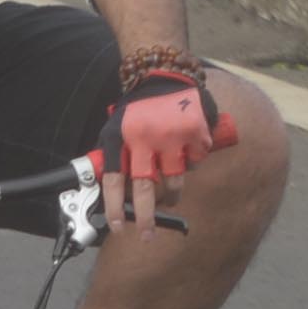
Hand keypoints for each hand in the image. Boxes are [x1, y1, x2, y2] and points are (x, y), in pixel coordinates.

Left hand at [102, 53, 231, 228]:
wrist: (162, 74)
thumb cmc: (136, 108)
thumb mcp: (115, 127)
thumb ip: (116, 156)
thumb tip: (116, 194)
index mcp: (118, 138)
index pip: (113, 180)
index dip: (114, 206)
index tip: (116, 227)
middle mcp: (144, 139)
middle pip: (145, 188)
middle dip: (145, 217)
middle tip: (147, 235)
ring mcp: (171, 136)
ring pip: (173, 181)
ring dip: (171, 195)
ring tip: (170, 198)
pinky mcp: (194, 133)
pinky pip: (194, 162)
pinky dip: (190, 164)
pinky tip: (185, 153)